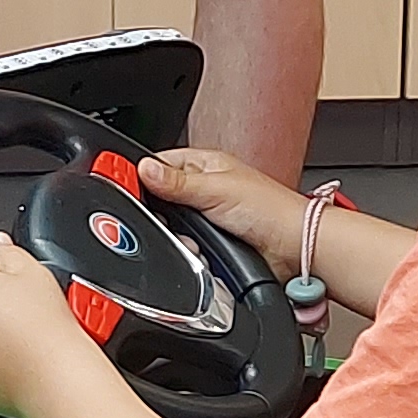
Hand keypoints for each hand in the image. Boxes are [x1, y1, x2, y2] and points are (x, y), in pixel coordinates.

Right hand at [133, 147, 298, 262]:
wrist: (293, 248)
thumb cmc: (270, 210)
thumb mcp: (216, 189)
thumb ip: (177, 182)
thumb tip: (144, 168)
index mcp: (204, 165)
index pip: (159, 164)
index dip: (141, 175)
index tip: (124, 186)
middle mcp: (203, 189)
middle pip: (160, 199)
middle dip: (161, 215)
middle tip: (167, 220)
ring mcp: (206, 217)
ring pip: (171, 227)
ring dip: (177, 237)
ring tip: (192, 239)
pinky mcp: (211, 243)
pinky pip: (186, 248)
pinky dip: (189, 252)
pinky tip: (199, 252)